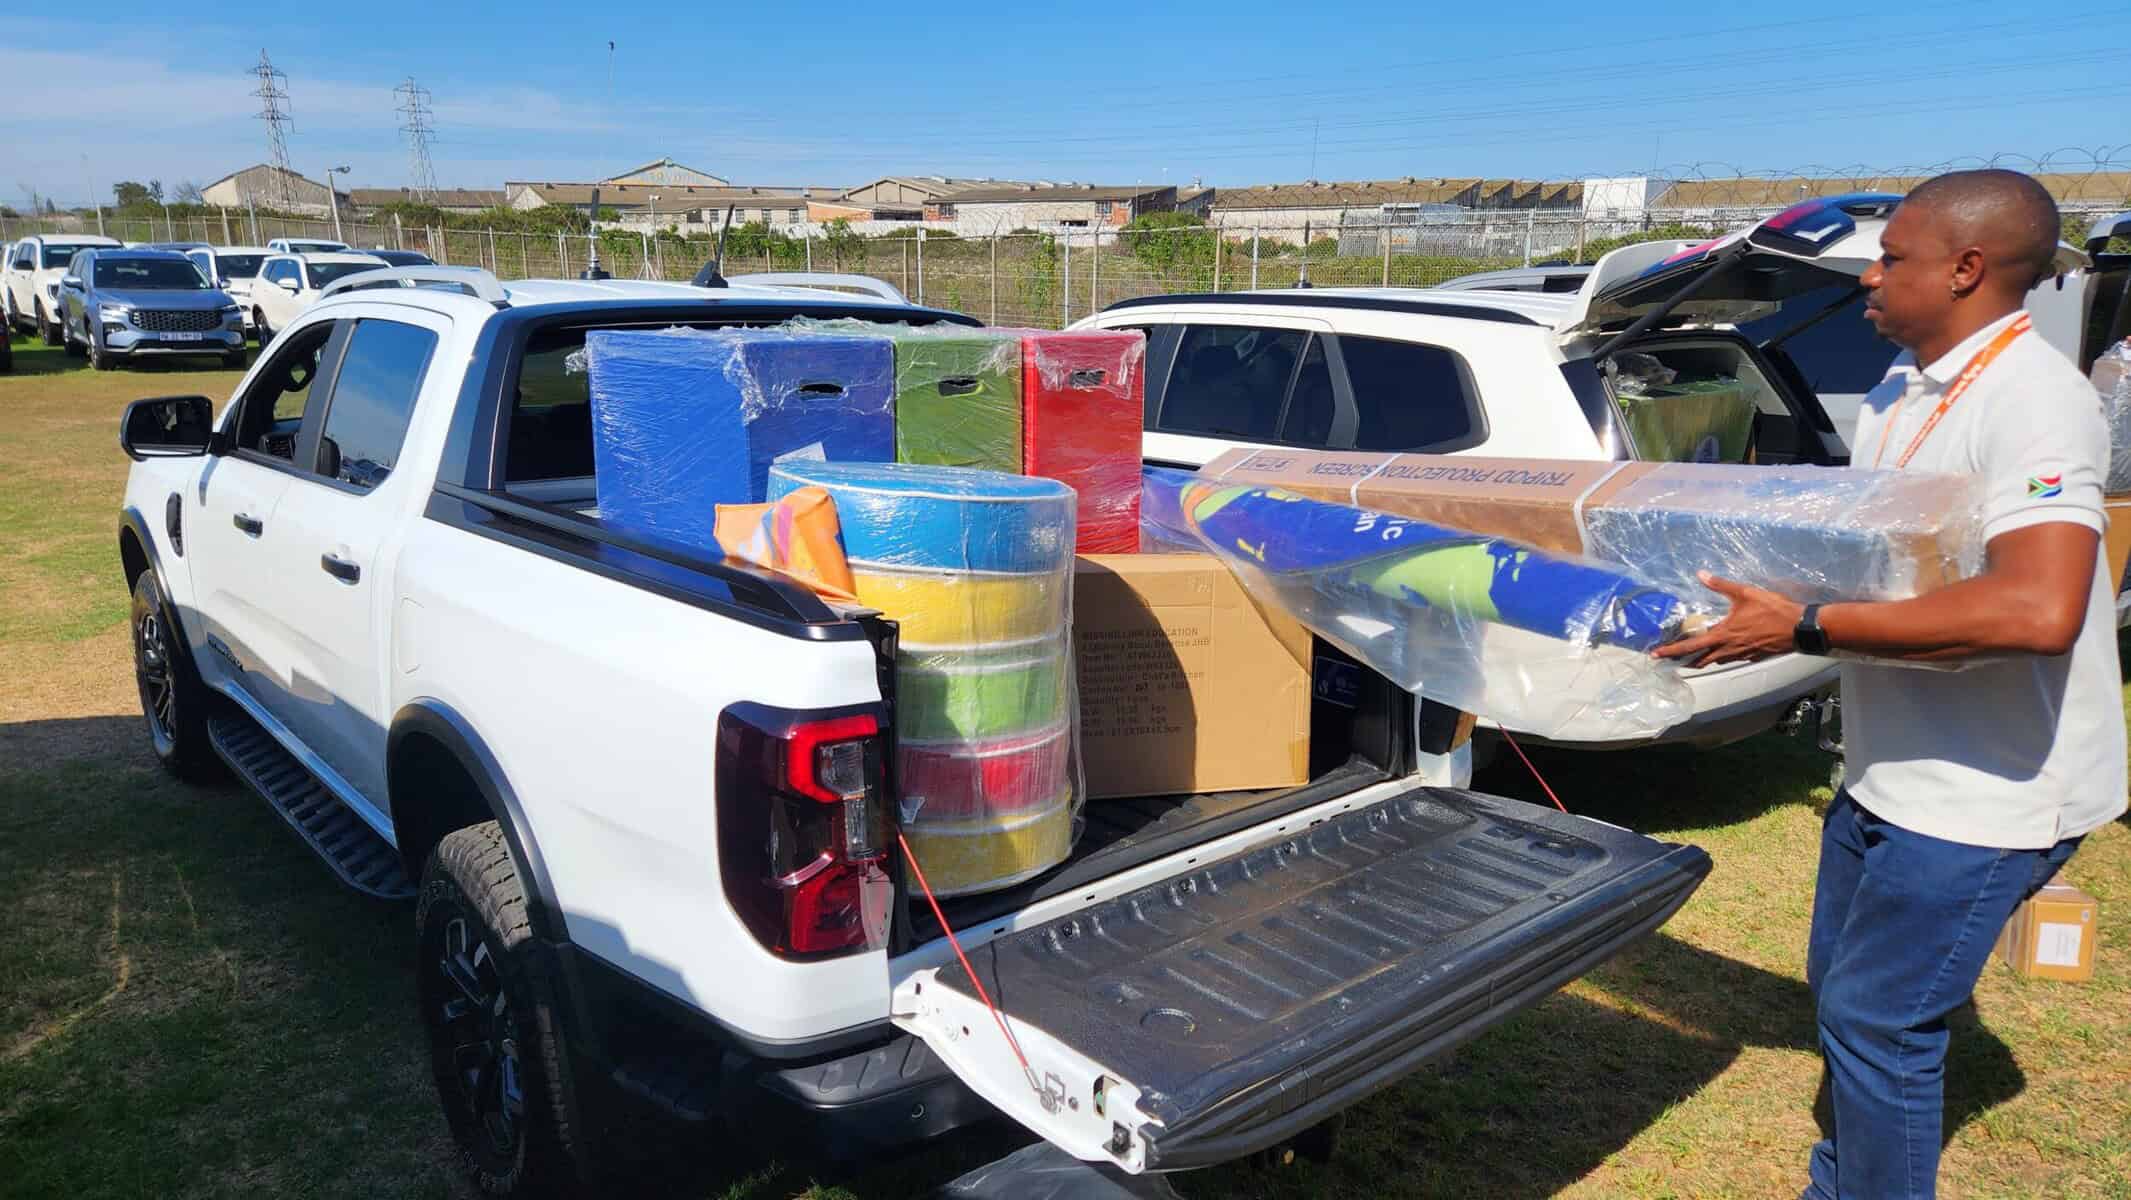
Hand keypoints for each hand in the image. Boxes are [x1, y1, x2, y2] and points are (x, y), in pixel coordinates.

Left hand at [1652, 572, 1806, 666]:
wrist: (1799, 628)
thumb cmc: (1772, 611)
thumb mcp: (1745, 593)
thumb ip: (1721, 585)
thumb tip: (1701, 574)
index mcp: (1723, 636)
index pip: (1690, 647)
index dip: (1671, 652)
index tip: (1656, 656)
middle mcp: (1729, 650)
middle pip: (1700, 661)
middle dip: (1684, 661)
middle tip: (1671, 661)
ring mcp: (1742, 655)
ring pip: (1716, 661)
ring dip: (1702, 660)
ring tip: (1692, 656)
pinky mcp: (1754, 656)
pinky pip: (1732, 658)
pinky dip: (1721, 656)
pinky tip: (1722, 650)